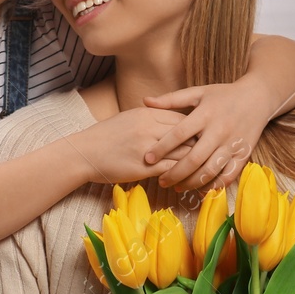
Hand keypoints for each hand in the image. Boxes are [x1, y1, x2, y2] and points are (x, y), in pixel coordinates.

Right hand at [71, 106, 193, 185]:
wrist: (85, 153)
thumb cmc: (106, 137)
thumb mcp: (130, 119)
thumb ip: (152, 118)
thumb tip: (172, 123)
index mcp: (148, 114)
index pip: (183, 119)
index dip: (196, 129)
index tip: (202, 138)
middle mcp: (151, 127)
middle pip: (188, 134)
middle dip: (201, 145)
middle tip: (209, 154)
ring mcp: (149, 147)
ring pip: (183, 152)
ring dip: (195, 162)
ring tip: (201, 169)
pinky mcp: (145, 167)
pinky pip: (172, 169)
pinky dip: (182, 174)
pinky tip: (185, 179)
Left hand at [141, 83, 264, 193]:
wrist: (258, 97)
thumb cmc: (223, 95)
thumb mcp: (198, 92)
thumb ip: (171, 99)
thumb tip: (145, 101)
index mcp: (205, 114)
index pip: (179, 134)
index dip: (162, 147)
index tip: (147, 158)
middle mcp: (219, 130)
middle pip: (194, 158)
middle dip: (175, 173)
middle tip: (161, 181)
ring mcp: (232, 144)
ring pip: (210, 170)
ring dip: (192, 183)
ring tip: (177, 187)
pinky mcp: (243, 154)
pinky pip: (228, 176)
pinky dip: (214, 185)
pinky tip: (201, 188)